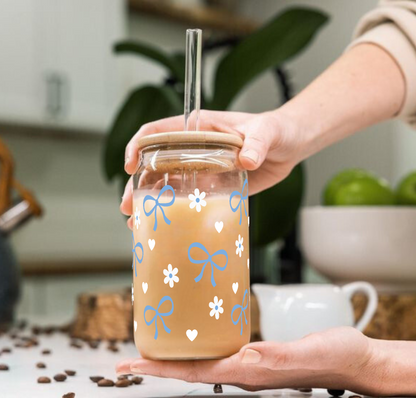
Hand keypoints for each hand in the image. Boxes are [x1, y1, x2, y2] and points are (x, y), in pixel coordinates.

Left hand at [116, 327, 383, 394]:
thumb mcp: (303, 354)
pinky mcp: (258, 353)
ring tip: (156, 343)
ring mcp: (250, 363)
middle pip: (189, 368)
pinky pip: (219, 350)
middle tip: (130, 355)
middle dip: (158, 363)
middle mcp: (243, 369)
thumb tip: (243, 358)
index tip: (131, 365)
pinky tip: (197, 335)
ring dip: (176, 354)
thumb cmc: (333, 356)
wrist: (352, 360)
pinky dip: (200, 344)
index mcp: (249, 371)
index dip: (160, 368)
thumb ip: (275, 356)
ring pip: (202, 360)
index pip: (193, 372)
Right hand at [120, 109, 302, 228]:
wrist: (290, 146)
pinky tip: (164, 226)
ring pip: (167, 184)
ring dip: (150, 202)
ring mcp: (202, 169)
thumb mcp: (268, 130)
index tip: (129, 165)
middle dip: (138, 184)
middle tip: (128, 206)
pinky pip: (189, 199)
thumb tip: (248, 159)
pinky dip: (174, 211)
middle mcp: (194, 149)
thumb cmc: (278, 129)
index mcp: (200, 128)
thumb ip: (258, 141)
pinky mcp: (213, 187)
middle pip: (155, 164)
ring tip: (137, 222)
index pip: (159, 132)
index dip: (139, 146)